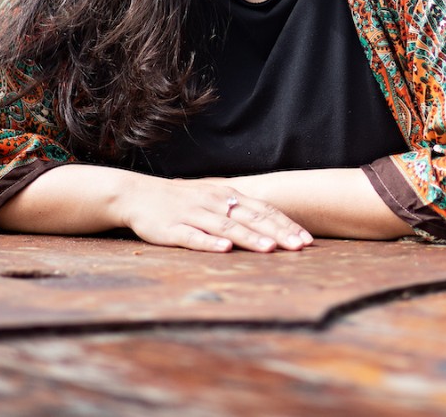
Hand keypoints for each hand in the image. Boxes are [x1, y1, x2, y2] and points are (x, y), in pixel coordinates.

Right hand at [117, 175, 313, 252]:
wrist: (138, 195)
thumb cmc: (182, 202)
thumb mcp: (214, 201)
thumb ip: (239, 211)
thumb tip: (271, 227)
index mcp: (227, 197)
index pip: (263, 210)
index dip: (286, 225)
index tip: (307, 239)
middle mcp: (215, 203)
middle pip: (252, 218)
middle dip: (278, 233)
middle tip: (300, 247)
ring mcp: (194, 215)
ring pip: (227, 227)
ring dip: (250, 238)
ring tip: (271, 249)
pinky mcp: (172, 229)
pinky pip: (193, 237)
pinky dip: (210, 243)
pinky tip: (225, 249)